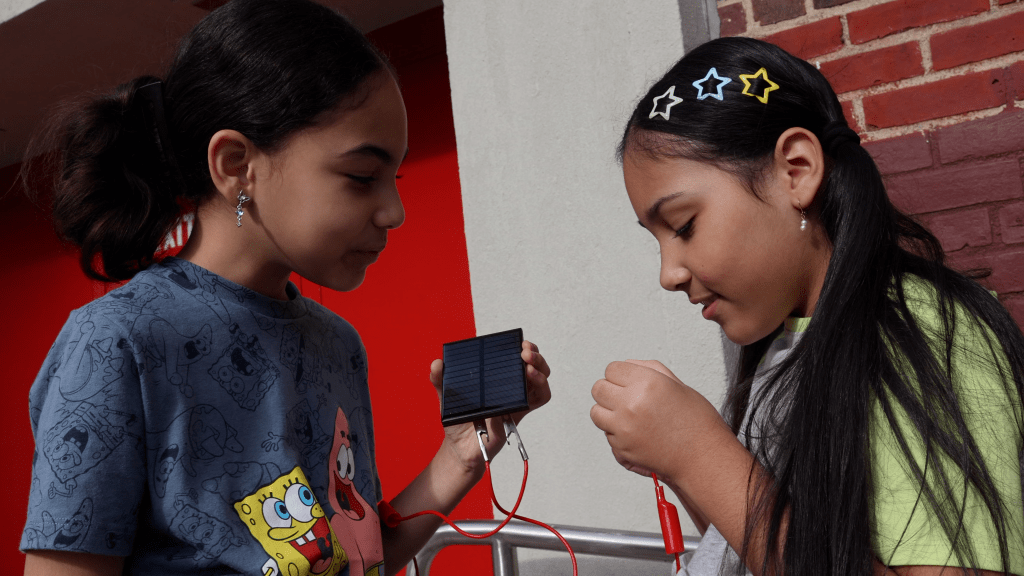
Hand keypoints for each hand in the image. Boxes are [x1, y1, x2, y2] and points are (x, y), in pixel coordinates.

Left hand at [430, 339, 551, 477]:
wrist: (460, 448)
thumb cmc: (457, 422)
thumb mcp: (446, 397)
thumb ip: (440, 380)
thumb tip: (437, 363)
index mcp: (495, 378)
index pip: (515, 357)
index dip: (522, 347)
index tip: (518, 343)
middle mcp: (510, 386)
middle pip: (533, 364)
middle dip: (534, 355)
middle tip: (524, 352)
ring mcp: (517, 399)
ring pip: (541, 378)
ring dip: (540, 368)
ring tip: (528, 366)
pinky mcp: (520, 413)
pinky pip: (540, 399)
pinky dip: (540, 388)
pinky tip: (531, 381)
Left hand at [590, 359, 729, 484]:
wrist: (703, 458)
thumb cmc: (696, 422)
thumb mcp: (677, 385)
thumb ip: (648, 369)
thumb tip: (626, 365)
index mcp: (647, 383)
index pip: (612, 369)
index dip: (621, 375)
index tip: (629, 382)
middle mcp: (631, 404)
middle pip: (598, 388)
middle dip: (610, 390)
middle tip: (626, 397)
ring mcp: (624, 428)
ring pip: (596, 412)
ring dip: (608, 412)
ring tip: (629, 415)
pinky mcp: (621, 448)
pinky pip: (607, 434)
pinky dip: (616, 433)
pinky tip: (637, 433)